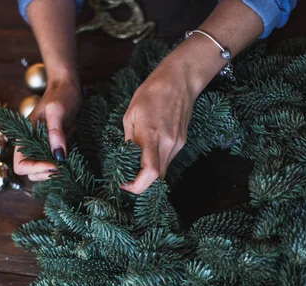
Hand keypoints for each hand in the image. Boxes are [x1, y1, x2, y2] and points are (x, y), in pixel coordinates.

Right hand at [13, 78, 81, 180]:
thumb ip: (55, 132)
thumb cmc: (60, 96)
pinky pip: (54, 165)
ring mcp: (42, 149)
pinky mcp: (54, 149)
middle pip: (31, 173)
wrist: (68, 89)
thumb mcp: (57, 111)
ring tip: (69, 164)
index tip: (54, 164)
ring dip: (54, 174)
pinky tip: (72, 161)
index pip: (20, 166)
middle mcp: (30, 146)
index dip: (36, 169)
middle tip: (64, 166)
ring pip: (43, 173)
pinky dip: (62, 168)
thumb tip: (59, 156)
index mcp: (24, 138)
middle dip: (46, 174)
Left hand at [121, 59, 196, 193]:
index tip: (124, 184)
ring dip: (148, 172)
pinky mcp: (182, 142)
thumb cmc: (151, 93)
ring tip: (134, 162)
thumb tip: (125, 159)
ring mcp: (177, 144)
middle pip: (158, 178)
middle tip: (126, 177)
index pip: (150, 173)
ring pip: (163, 170)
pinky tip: (148, 150)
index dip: (137, 185)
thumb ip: (129, 140)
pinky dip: (156, 161)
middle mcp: (168, 143)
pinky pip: (167, 159)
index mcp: (152, 136)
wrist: (180, 81)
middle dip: (141, 183)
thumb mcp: (131, 115)